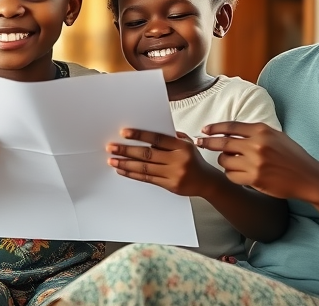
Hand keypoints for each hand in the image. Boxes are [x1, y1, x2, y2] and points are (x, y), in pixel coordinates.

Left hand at [107, 128, 223, 196]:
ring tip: (112, 160)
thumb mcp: (187, 143)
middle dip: (127, 150)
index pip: (157, 138)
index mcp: (182, 146)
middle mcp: (178, 160)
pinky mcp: (170, 186)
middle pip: (147, 154)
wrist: (206, 182)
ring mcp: (174, 174)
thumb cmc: (193, 159)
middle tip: (111, 147)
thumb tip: (148, 133)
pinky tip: (122, 171)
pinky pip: (148, 179)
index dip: (140, 135)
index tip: (124, 133)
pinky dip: (133, 174)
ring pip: (145, 168)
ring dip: (126, 164)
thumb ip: (170, 137)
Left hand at [195, 122, 318, 201]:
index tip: (204, 130)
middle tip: (199, 142)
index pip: (230, 127)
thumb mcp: (276, 136)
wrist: (307, 177)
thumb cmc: (292, 156)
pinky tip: (239, 173)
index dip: (214, 128)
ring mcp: (255, 162)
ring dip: (224, 161)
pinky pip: (231, 175)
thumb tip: (230, 131)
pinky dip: (231, 174)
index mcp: (262, 131)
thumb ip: (254, 132)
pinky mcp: (254, 178)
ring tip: (233, 163)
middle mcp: (257, 145)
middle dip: (207, 142)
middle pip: (222, 142)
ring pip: (224, 160)